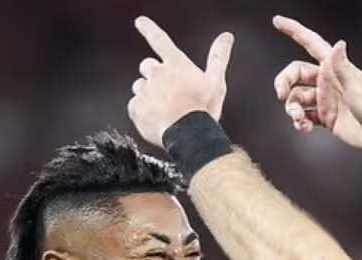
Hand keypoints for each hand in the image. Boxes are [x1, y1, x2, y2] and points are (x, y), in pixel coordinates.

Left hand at [128, 16, 233, 148]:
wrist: (189, 136)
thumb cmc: (203, 109)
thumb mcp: (216, 81)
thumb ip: (218, 56)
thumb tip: (226, 37)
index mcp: (175, 64)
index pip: (159, 40)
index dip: (148, 28)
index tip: (140, 22)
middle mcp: (157, 74)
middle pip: (147, 66)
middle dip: (154, 76)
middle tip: (168, 91)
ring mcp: (144, 90)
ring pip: (140, 86)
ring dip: (148, 94)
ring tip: (164, 108)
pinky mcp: (136, 108)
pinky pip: (135, 105)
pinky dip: (143, 111)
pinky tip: (157, 118)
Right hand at [272, 15, 361, 150]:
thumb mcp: (358, 87)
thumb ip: (343, 68)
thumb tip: (338, 44)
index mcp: (334, 69)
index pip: (311, 43)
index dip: (294, 31)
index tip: (277, 21)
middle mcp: (328, 82)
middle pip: (296, 74)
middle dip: (284, 82)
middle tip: (281, 95)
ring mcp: (326, 100)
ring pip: (297, 98)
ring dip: (292, 108)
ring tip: (299, 119)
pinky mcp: (326, 117)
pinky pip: (305, 116)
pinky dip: (300, 122)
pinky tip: (305, 128)